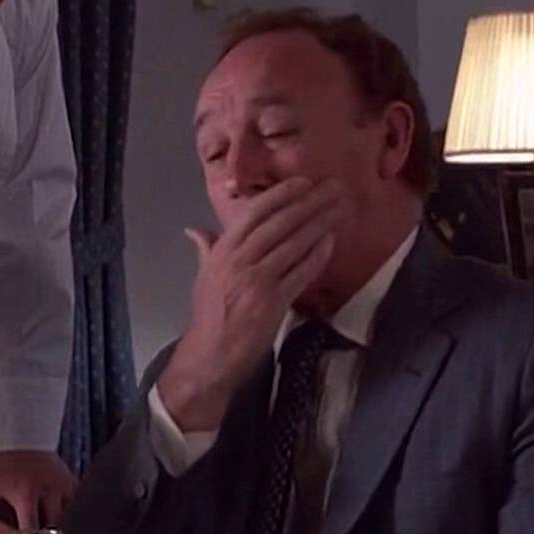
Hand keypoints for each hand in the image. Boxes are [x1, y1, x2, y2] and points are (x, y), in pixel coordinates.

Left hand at [0, 450, 77, 530]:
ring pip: (68, 519)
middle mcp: (47, 491)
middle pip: (53, 528)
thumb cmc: (3, 463)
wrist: (20, 437)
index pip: (31, 530)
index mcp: (25, 494)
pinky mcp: (72, 482)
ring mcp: (62, 486)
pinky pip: (77, 506)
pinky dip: (71, 516)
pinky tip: (64, 524)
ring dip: (59, 529)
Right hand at [157, 177, 341, 431]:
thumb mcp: (203, 275)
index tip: (303, 182)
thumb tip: (194, 230)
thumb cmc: (208, 313)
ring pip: (294, 243)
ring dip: (319, 223)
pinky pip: (301, 272)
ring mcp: (259, 279)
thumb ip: (206, 249)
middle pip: (281, 223)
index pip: (255, 213)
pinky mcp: (275, 300)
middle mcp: (241, 259)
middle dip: (310, 202)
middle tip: (333, 187)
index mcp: (223, 250)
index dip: (281, 195)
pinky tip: (331, 241)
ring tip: (339, 208)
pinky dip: (317, 255)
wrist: (211, 352)